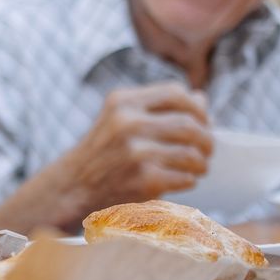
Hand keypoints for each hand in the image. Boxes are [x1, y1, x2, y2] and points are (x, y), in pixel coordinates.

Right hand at [55, 82, 212, 213]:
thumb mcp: (119, 119)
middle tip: (207, 149)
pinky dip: (190, 180)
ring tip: (198, 167)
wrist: (73, 186)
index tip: (203, 121)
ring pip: (192, 153)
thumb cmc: (102, 152)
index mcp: (122, 101)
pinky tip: (182, 180)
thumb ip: (157, 107)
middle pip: (190, 124)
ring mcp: (135, 152)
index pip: (176, 93)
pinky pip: (185, 177)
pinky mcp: (143, 180)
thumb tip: (201, 99)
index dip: (197, 108)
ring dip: (201, 162)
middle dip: (206, 139)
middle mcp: (127, 122)